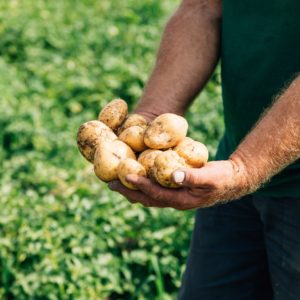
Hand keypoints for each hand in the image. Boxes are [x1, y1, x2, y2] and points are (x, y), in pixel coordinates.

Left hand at [108, 159, 249, 209]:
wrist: (231, 181)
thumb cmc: (222, 178)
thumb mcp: (209, 177)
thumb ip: (192, 177)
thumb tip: (173, 175)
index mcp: (181, 201)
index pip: (155, 194)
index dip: (139, 185)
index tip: (124, 176)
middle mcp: (174, 201)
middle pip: (146, 198)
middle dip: (128, 191)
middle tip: (110, 183)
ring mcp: (174, 196)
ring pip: (148, 195)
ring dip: (132, 189)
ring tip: (116, 181)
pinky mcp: (175, 189)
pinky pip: (154, 188)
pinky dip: (142, 183)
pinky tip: (136, 175)